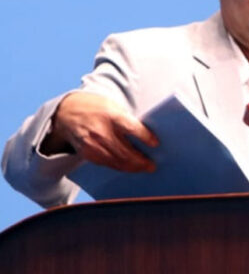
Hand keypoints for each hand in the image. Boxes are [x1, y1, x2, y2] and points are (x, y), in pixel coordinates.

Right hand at [41, 92, 158, 171]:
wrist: (67, 112)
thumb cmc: (96, 108)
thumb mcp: (113, 106)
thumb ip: (127, 119)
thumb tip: (148, 134)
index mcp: (111, 115)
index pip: (132, 128)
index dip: (145, 137)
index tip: (156, 144)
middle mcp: (101, 131)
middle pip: (125, 151)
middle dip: (141, 161)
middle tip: (151, 166)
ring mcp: (93, 144)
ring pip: (116, 161)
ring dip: (132, 167)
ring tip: (143, 168)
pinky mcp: (87, 153)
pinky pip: (106, 163)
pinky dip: (119, 166)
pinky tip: (128, 167)